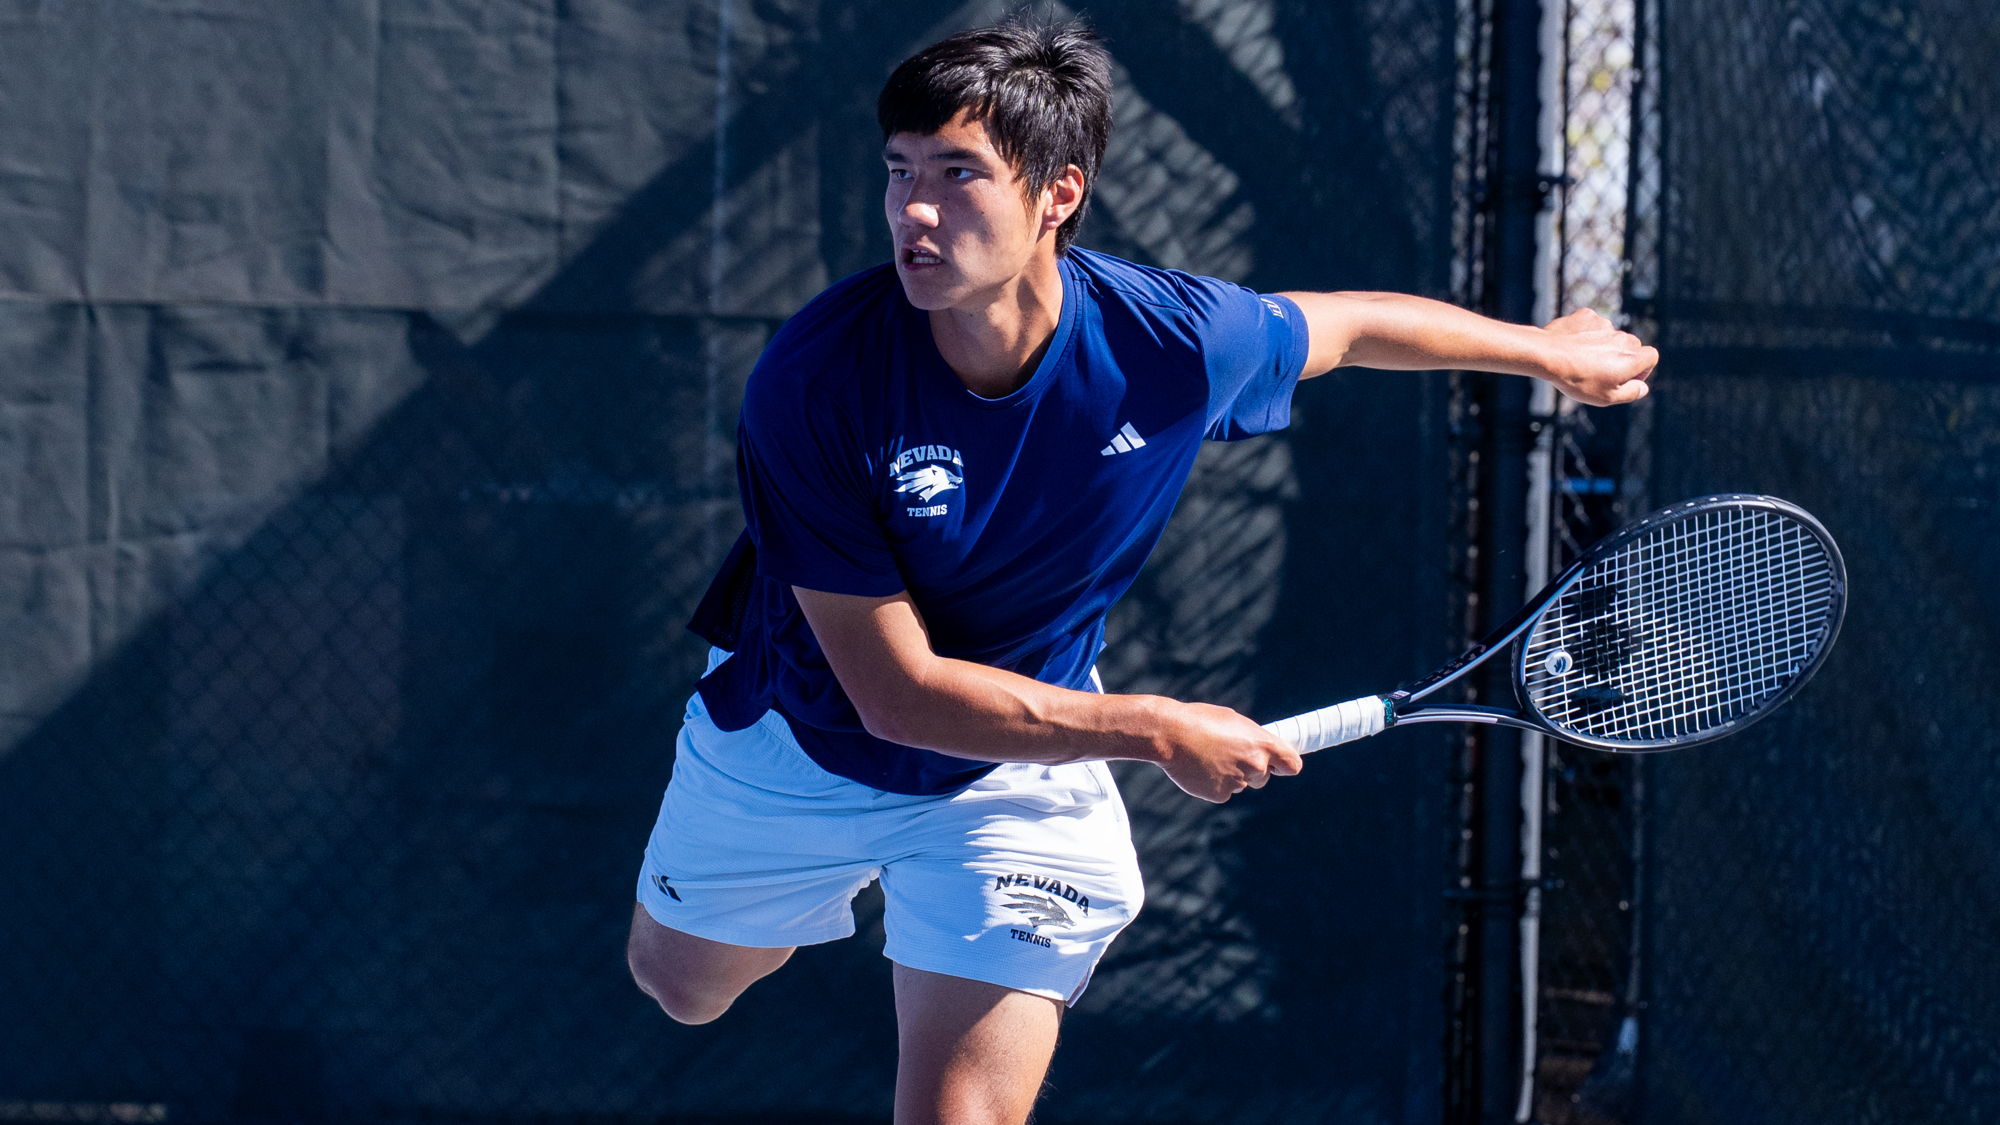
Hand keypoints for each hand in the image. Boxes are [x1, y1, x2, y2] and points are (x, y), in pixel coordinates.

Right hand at [1154, 702, 1304, 802]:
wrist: (1170, 734)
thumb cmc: (1200, 720)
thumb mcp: (1233, 721)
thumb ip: (1251, 738)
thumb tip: (1259, 747)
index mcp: (1262, 743)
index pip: (1292, 764)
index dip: (1286, 765)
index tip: (1281, 766)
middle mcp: (1254, 765)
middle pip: (1263, 777)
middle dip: (1251, 769)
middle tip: (1229, 754)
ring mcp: (1238, 782)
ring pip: (1241, 783)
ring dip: (1230, 775)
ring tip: (1207, 756)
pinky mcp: (1219, 794)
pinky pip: (1222, 791)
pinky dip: (1213, 783)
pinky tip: (1199, 768)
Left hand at [1539, 308, 1656, 405]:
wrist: (1548, 355)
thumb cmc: (1578, 380)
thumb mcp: (1606, 397)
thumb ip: (1630, 393)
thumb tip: (1643, 388)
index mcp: (1632, 357)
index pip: (1652, 357)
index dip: (1643, 369)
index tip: (1627, 378)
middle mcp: (1622, 338)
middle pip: (1631, 346)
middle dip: (1621, 357)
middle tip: (1601, 371)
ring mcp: (1605, 325)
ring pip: (1610, 335)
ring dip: (1601, 346)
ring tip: (1581, 359)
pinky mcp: (1588, 316)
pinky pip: (1592, 325)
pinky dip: (1586, 333)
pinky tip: (1572, 345)